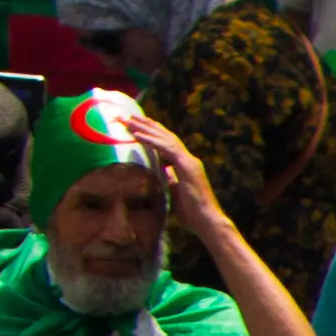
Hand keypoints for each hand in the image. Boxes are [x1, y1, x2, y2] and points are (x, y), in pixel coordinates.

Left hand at [139, 119, 234, 247]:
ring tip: (129, 120)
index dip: (154, 132)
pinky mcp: (187, 167)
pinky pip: (166, 150)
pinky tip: (137, 135)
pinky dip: (151, 141)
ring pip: (165, 139)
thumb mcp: (176, 191)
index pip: (168, 143)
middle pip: (166, 136)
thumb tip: (164, 171)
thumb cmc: (192, 212)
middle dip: (147, 125)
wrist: (206, 221)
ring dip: (146, 128)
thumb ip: (171, 179)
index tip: (139, 123)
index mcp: (186, 165)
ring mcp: (189, 162)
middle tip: (130, 115)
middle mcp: (189, 160)